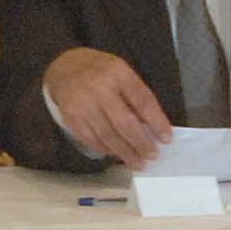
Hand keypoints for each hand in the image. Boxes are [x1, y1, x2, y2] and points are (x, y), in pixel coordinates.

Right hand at [42, 48, 174, 166]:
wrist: (64, 66)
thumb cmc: (101, 72)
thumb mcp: (121, 73)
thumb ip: (135, 96)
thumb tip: (151, 129)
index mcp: (118, 73)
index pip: (142, 101)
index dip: (156, 122)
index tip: (166, 139)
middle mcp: (99, 88)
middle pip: (125, 123)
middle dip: (141, 143)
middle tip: (152, 156)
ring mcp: (83, 103)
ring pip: (108, 135)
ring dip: (125, 152)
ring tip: (137, 163)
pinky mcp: (70, 116)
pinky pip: (91, 139)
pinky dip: (105, 149)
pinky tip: (116, 154)